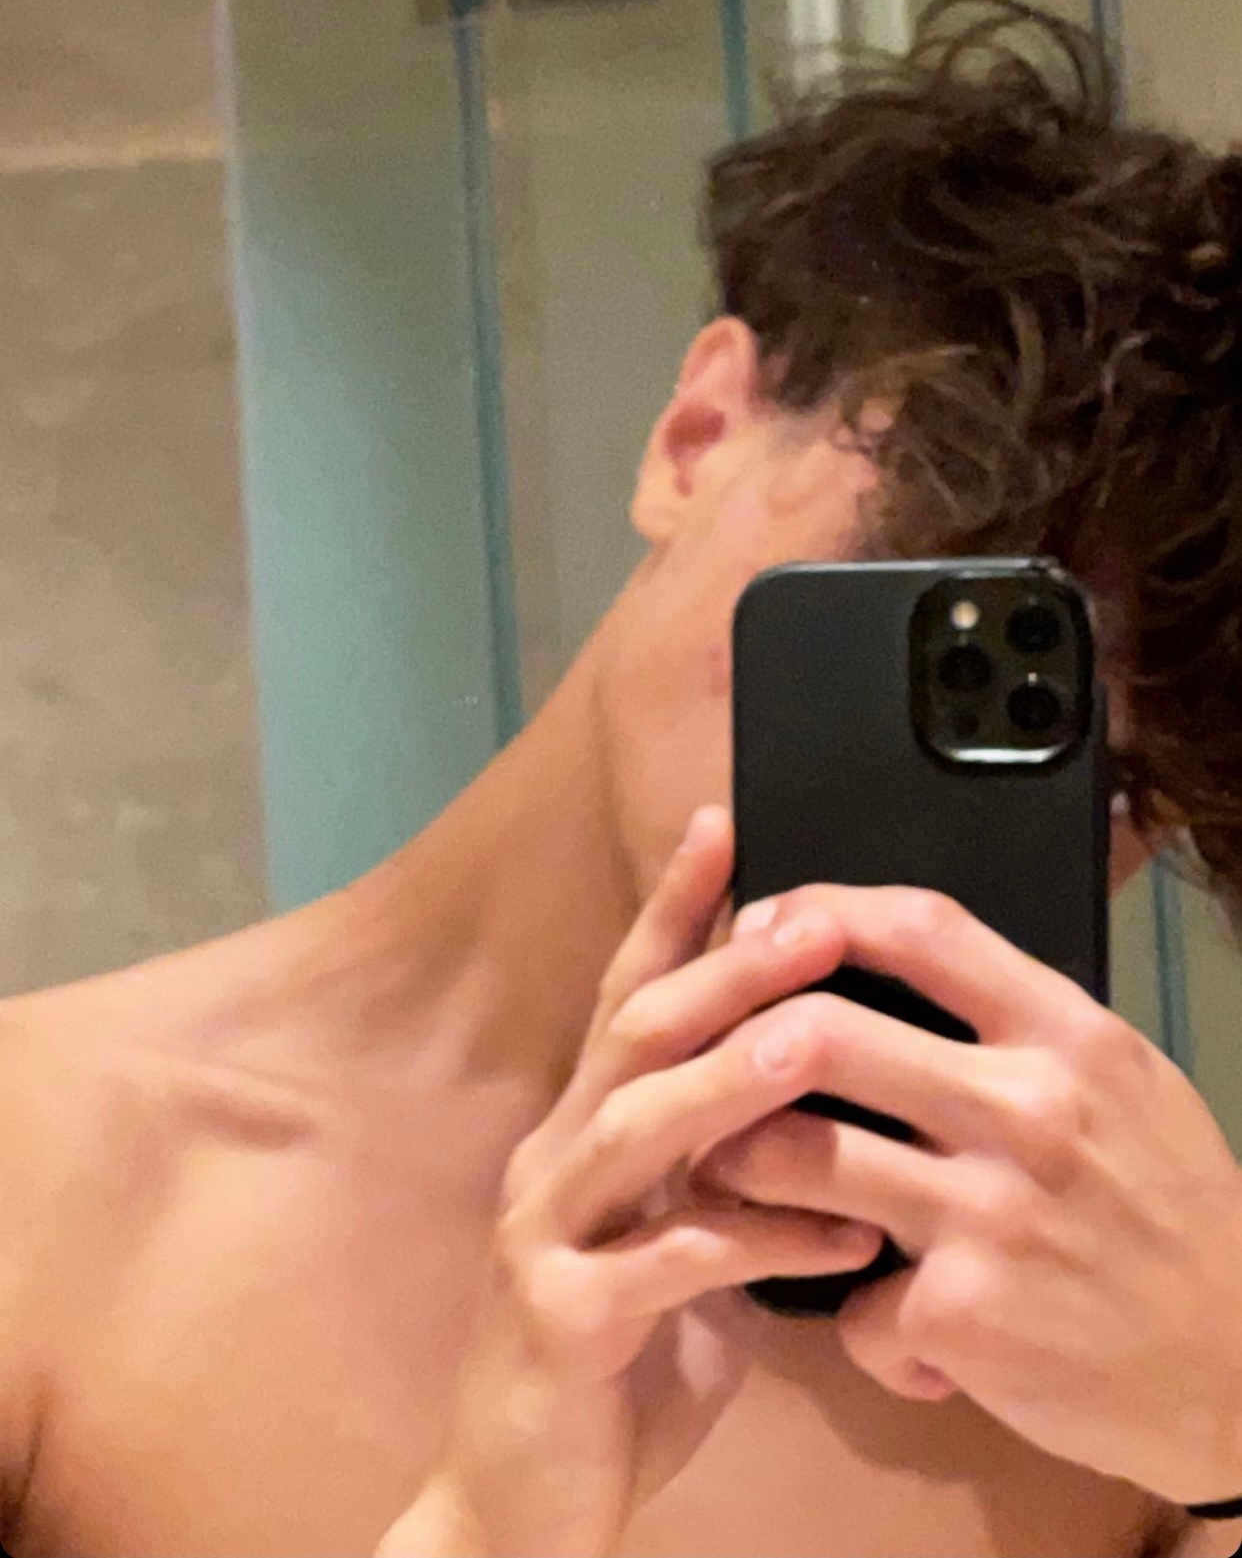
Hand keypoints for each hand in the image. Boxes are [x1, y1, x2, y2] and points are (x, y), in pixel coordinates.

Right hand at [377, 810, 881, 1557]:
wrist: (520, 1508)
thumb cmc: (621, 1370)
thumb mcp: (679, 1245)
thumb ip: (726, 1169)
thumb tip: (821, 1085)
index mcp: (587, 1131)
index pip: (630, 993)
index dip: (675, 907)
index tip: (726, 823)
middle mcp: (555, 1160)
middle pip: (635, 1034)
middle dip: (722, 967)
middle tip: (809, 919)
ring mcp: (548, 1236)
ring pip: (635, 1128)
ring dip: (726, 1082)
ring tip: (810, 1046)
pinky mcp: (562, 1321)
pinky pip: (669, 1265)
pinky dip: (757, 1240)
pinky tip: (841, 1236)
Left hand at [700, 883, 1241, 1511]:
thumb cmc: (1173, 1214)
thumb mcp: (1122, 1084)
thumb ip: (1019, 1027)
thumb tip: (894, 966)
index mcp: (1066, 1034)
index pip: (921, 925)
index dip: (819, 909)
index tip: (762, 920)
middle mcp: (1024, 1108)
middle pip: (823, 1034)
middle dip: (736, 1045)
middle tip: (701, 1060)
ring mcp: (987, 1212)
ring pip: (796, 1158)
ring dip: (742, 1168)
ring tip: (729, 1175)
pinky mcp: (961, 1314)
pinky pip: (851, 1302)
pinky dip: (857, 1320)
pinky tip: (888, 1329)